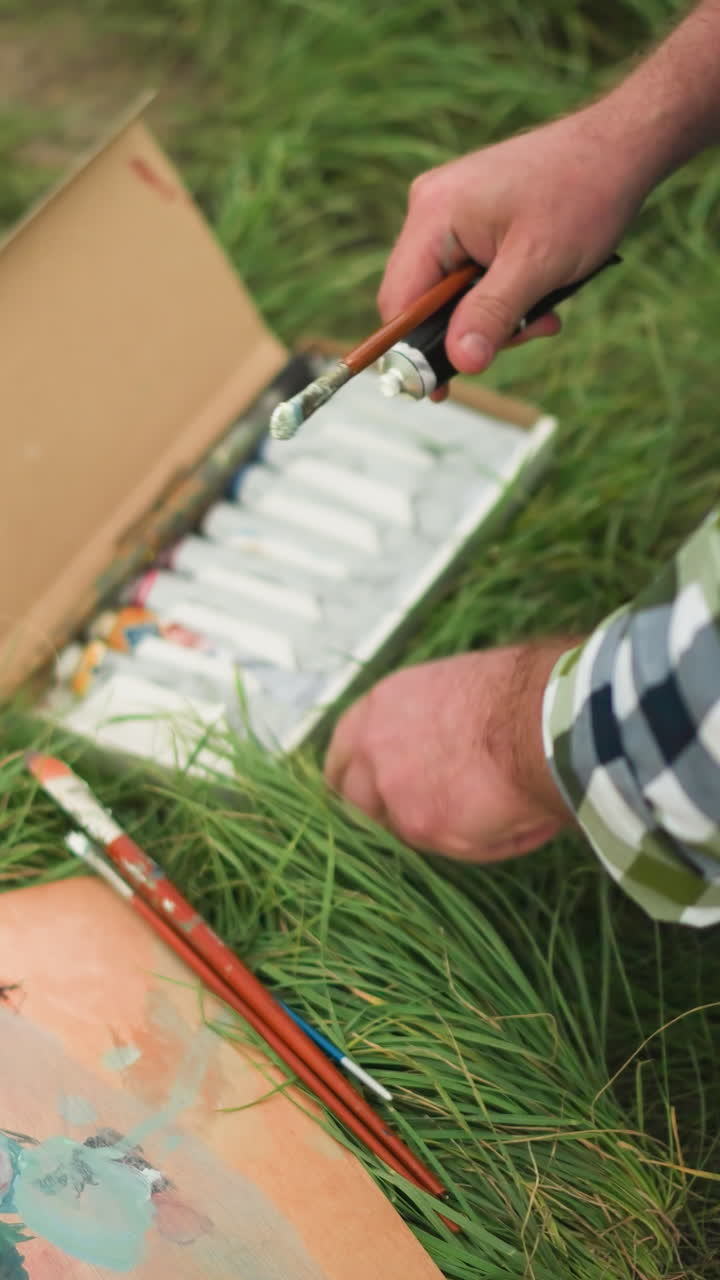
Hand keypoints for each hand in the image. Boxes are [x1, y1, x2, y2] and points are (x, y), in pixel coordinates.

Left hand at [324, 645, 575, 861]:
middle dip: (381, 813)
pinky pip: (450, 848)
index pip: (344, 750)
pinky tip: (519, 822)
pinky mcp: (420, 826)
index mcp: (382, 706)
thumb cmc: (520, 695)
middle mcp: (373, 746)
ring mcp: (391, 789)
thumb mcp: (456, 691)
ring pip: (397, 829)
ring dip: (434, 830)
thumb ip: (426, 725)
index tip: (364, 791)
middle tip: (422, 818)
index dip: (355, 775)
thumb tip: (437, 751)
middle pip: (353, 798)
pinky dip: (484, 843)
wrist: (542, 716)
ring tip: (489, 816)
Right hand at [379, 106, 652, 377]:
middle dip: (471, 331)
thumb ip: (492, 315)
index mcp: (434, 215)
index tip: (440, 389)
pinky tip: (539, 294)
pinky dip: (503, 296)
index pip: (400, 302)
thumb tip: (459, 364)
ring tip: (543, 313)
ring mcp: (450, 212)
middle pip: (424, 302)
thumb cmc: (583, 193)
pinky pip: (472, 276)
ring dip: (496, 317)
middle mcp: (431, 210)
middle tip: (523, 336)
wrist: (619, 145)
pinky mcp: (472, 219)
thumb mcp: (537, 266)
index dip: (415, 351)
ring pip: (453, 295)